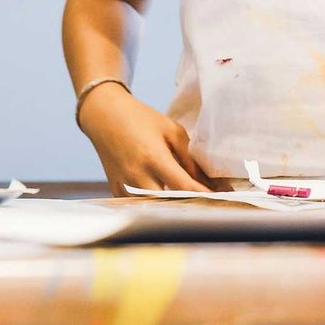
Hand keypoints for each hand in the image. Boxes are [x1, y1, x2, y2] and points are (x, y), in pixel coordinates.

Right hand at [77, 85, 210, 195]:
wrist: (104, 115)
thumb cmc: (141, 119)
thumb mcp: (170, 130)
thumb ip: (189, 157)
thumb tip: (207, 182)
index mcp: (153, 157)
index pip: (183, 185)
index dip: (203, 194)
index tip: (221, 199)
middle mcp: (137, 175)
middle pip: (167, 204)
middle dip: (188, 206)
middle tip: (207, 205)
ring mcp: (124, 184)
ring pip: (152, 209)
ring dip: (170, 208)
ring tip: (188, 204)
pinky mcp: (116, 189)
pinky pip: (138, 205)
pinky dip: (152, 206)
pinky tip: (165, 200)